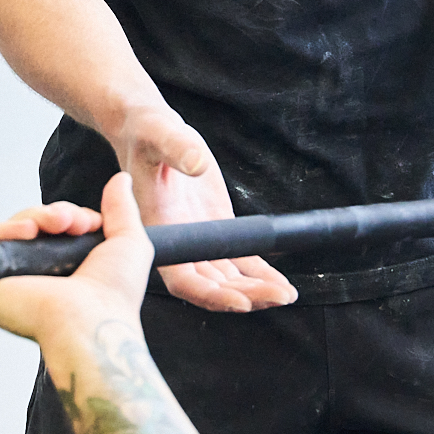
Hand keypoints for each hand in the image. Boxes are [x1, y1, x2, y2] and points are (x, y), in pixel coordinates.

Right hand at [0, 172, 156, 345]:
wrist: (93, 320)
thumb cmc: (115, 295)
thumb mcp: (128, 242)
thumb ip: (122, 209)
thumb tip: (121, 180)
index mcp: (63, 271)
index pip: (54, 229)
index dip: (70, 216)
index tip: (91, 221)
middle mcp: (35, 279)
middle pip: (32, 225)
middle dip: (55, 213)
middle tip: (75, 222)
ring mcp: (11, 283)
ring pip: (13, 230)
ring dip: (37, 216)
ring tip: (59, 224)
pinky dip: (8, 229)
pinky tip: (30, 230)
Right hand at [112, 105, 297, 311]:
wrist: (152, 131)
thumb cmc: (147, 134)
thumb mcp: (159, 134)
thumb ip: (178, 149)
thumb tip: (197, 164)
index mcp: (158, 232)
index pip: (182, 278)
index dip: (209, 294)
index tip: (240, 302)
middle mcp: (179, 243)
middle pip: (211, 286)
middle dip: (244, 296)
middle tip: (278, 297)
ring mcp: (200, 239)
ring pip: (229, 278)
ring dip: (256, 290)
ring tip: (286, 295)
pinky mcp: (219, 230)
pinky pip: (241, 261)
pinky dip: (261, 274)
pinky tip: (282, 285)